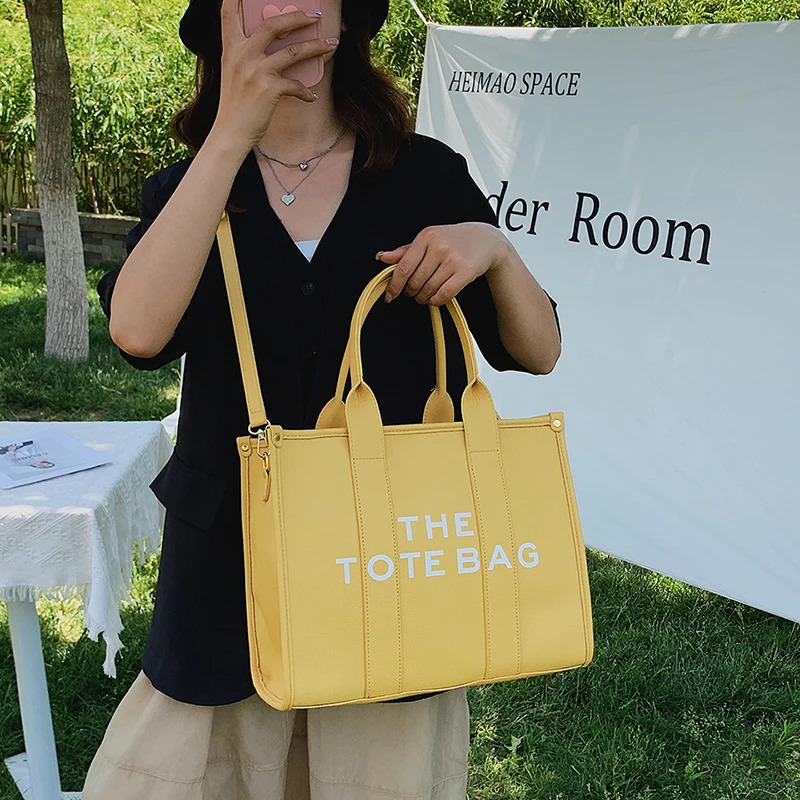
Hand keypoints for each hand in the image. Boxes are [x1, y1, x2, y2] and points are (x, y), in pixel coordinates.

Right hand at [210, 0, 338, 152]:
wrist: (230, 133)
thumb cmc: (234, 106)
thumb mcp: (233, 73)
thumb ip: (245, 55)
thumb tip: (271, 46)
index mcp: (231, 48)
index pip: (229, 12)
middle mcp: (242, 55)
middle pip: (273, 24)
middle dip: (297, 17)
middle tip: (315, 16)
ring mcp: (256, 71)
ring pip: (293, 51)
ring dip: (316, 46)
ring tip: (331, 44)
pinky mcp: (268, 90)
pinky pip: (296, 85)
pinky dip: (306, 91)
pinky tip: (312, 96)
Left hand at [377, 222, 508, 305]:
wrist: (486, 239)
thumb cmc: (453, 239)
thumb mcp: (428, 239)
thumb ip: (405, 251)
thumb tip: (382, 257)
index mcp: (426, 237)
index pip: (403, 267)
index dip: (394, 285)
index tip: (390, 295)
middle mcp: (439, 247)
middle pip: (415, 282)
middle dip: (411, 292)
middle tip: (413, 293)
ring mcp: (453, 259)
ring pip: (428, 290)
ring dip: (423, 298)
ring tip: (424, 295)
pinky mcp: (465, 272)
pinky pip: (444, 294)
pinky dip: (436, 300)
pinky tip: (436, 297)